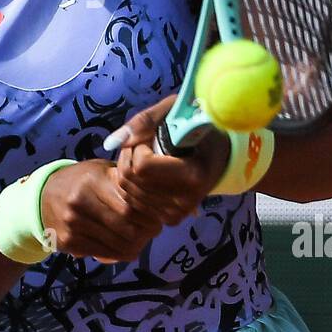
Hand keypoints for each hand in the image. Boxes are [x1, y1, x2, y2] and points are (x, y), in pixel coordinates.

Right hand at [39, 159, 163, 263]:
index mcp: (92, 181)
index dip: (149, 215)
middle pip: (126, 228)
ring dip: (135, 246)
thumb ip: (124, 180)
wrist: (42, 197)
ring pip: (117, 246)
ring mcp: (73, 225)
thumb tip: (155, 195)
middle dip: (145, 232)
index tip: (158, 216)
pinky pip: (104, 254)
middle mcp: (80, 203)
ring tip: (140, 239)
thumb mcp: (99, 170)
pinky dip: (118, 253)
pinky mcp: (69, 242)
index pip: (130, 206)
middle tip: (153, 230)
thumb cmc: (80, 180)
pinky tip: (122, 245)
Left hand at [107, 94, 231, 225]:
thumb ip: (144, 122)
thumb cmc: (198, 128)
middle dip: (129, 156)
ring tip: (149, 158)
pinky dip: (132, 184)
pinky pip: (131, 201)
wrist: (220, 156)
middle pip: (129, 178)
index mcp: (193, 175)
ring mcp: (176, 213)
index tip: (152, 137)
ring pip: (126, 190)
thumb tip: (111, 142)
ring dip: (129, 168)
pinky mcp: (169, 220)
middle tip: (147, 145)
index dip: (139, 146)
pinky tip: (148, 175)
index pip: (142, 165)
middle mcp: (185, 200)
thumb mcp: (176, 111)